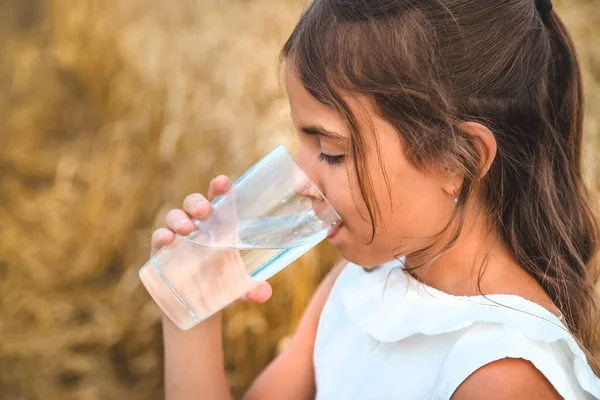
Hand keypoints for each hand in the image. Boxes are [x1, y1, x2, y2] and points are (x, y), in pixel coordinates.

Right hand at [150, 175, 272, 304]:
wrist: (198, 308)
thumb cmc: (223, 289)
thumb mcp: (240, 290)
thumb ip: (253, 290)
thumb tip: (264, 293)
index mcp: (220, 227)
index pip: (219, 200)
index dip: (220, 188)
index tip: (223, 182)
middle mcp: (198, 227)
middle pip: (194, 204)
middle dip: (197, 202)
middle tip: (204, 211)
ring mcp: (178, 238)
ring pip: (174, 216)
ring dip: (179, 218)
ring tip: (186, 228)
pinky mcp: (161, 253)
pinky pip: (158, 238)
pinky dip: (161, 236)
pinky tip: (167, 239)